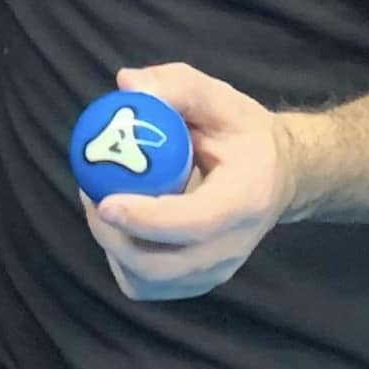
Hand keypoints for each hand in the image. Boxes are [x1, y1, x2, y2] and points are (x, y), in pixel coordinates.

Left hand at [82, 64, 295, 301]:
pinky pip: (145, 284)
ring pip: (147, 280)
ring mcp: (215, 271)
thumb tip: (127, 85)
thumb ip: (177, 85)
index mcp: (245, 199)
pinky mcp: (196, 281)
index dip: (146, 218)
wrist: (278, 176)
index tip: (104, 200)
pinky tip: (119, 223)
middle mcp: (233, 246)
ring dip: (111, 244)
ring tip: (102, 200)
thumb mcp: (220, 99)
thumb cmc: (243, 135)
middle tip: (91, 192)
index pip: (195, 222)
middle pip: (162, 264)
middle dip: (113, 235)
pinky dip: (120, 258)